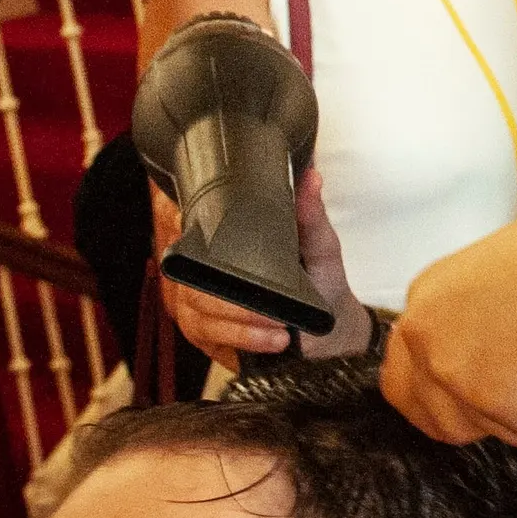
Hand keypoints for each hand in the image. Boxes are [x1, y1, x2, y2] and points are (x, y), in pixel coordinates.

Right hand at [152, 169, 366, 367]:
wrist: (331, 332)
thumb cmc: (321, 283)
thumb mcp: (320, 246)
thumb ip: (312, 214)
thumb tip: (312, 178)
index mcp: (227, 237)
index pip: (185, 220)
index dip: (185, 226)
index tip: (214, 243)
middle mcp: (206, 265)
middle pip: (190, 270)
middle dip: (233, 294)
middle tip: (275, 303)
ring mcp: (199, 299)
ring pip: (197, 305)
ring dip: (242, 318)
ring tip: (278, 324)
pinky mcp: (204, 332)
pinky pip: (207, 333)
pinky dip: (241, 337)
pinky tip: (270, 340)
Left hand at [381, 183, 516, 449]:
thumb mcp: (502, 281)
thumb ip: (477, 329)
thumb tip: (492, 378)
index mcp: (427, 303)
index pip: (401, 380)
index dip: (440, 399)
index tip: (473, 400)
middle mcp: (432, 343)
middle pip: (439, 420)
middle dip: (487, 417)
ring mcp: (464, 380)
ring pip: (500, 430)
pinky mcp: (508, 409)